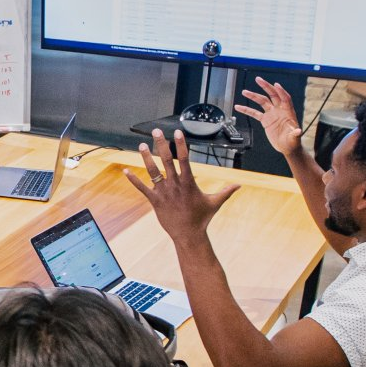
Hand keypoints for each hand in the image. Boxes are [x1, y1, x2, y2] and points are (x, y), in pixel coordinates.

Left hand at [125, 129, 240, 247]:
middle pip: (167, 160)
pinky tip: (125, 170)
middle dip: (161, 144)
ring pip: (153, 171)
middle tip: (156, 131)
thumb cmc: (202, 218)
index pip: (185, 159)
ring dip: (146, 157)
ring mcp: (164, 192)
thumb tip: (240, 185)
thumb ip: (226, 191)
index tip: (178, 132)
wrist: (189, 235)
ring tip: (142, 145)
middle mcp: (175, 185)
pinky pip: (142, 188)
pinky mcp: (155, 201)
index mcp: (189, 182)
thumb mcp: (215, 203)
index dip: (181, 144)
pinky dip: (133, 179)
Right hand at [235, 76, 304, 158]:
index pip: (285, 98)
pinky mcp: (265, 120)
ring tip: (244, 92)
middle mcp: (279, 110)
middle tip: (258, 79)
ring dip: (253, 96)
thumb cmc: (292, 142)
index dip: (281, 91)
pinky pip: (255, 113)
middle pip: (272, 95)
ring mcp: (272, 114)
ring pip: (262, 101)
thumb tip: (298, 131)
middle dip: (265, 87)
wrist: (286, 147)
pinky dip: (247, 110)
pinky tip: (239, 107)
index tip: (276, 85)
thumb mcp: (294, 138)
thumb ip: (295, 133)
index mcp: (288, 111)